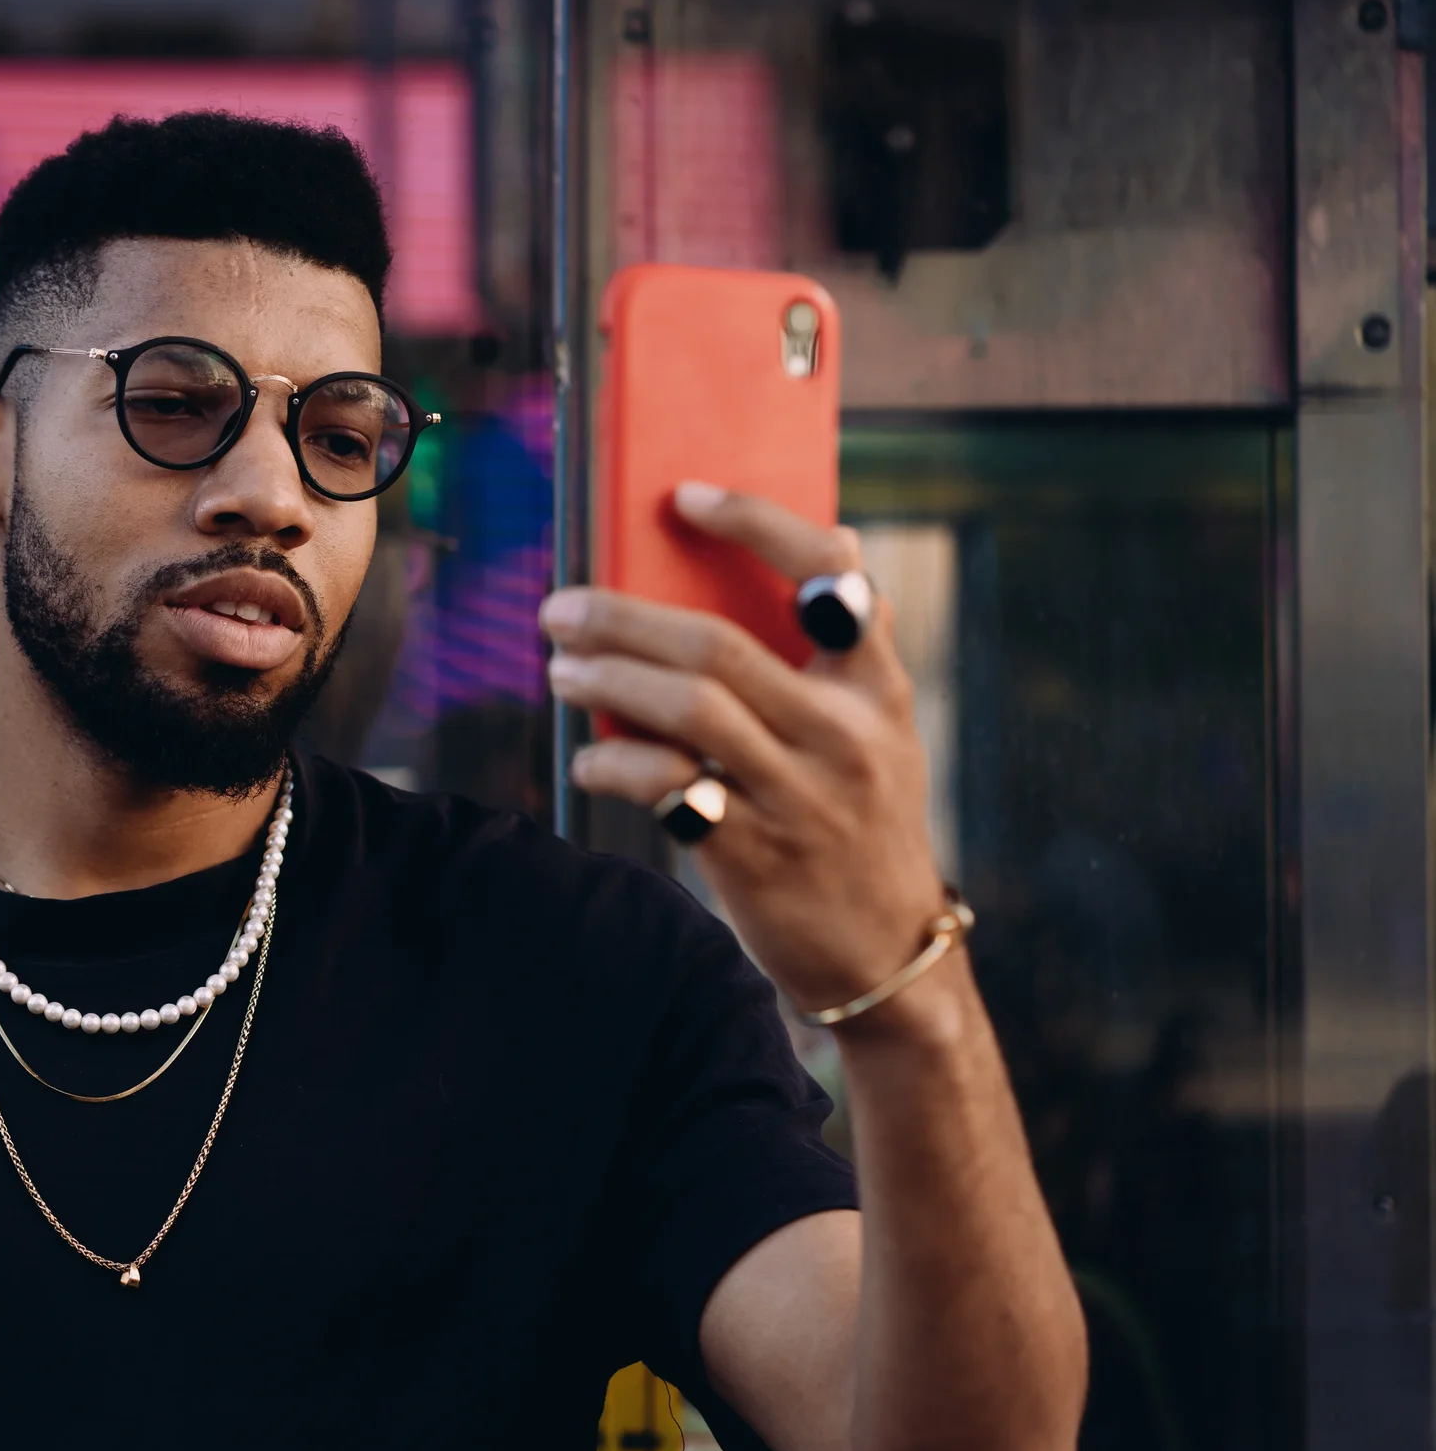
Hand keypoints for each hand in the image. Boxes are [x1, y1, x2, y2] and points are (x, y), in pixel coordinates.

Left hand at [541, 482, 950, 1017]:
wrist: (889, 953)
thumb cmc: (861, 820)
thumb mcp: (877, 732)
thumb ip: (836, 653)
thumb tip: (788, 549)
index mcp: (876, 688)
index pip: (830, 575)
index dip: (756, 524)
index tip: (687, 496)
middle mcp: (843, 734)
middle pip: (717, 646)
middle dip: (625, 617)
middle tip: (562, 607)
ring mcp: (799, 796)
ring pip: (687, 711)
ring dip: (608, 680)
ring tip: (561, 668)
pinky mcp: (757, 854)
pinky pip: (669, 790)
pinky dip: (617, 765)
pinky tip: (591, 757)